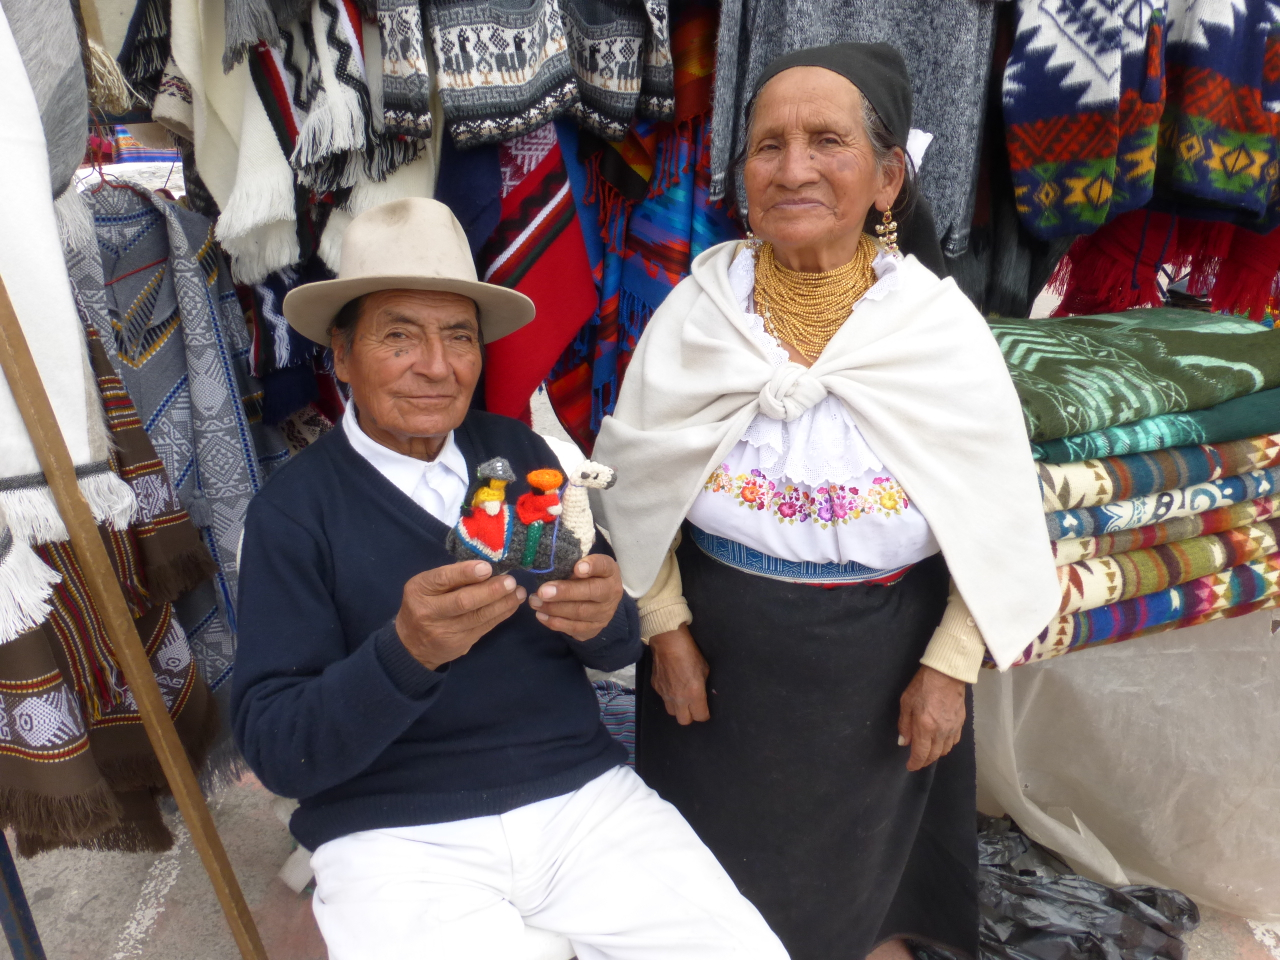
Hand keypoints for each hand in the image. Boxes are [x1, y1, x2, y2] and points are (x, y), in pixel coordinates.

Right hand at [395, 561, 525, 669]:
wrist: (412, 646)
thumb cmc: (424, 605)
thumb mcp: (426, 587)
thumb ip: (450, 577)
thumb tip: (486, 567)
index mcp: (419, 590)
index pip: (442, 579)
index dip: (466, 573)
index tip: (487, 567)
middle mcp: (429, 612)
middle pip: (463, 601)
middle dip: (490, 591)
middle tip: (510, 582)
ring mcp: (444, 631)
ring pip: (478, 617)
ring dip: (503, 604)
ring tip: (518, 592)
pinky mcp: (460, 644)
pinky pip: (484, 627)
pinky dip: (501, 615)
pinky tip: (512, 605)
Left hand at [528, 554, 623, 640]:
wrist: (600, 601)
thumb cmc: (586, 577)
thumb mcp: (582, 566)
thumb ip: (570, 565)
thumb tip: (547, 568)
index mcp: (609, 571)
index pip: (604, 566)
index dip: (592, 566)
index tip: (577, 567)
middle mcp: (611, 592)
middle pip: (591, 592)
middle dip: (565, 592)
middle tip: (542, 592)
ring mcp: (605, 613)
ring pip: (580, 612)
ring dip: (554, 608)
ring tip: (535, 602)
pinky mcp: (595, 628)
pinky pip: (575, 628)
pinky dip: (555, 622)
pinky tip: (541, 615)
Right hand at [649, 625, 709, 724]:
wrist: (668, 641)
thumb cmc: (690, 653)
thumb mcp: (705, 669)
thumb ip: (704, 685)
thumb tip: (704, 693)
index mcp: (694, 694)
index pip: (701, 716)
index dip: (704, 714)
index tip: (705, 709)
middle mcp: (679, 698)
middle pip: (684, 721)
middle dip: (690, 716)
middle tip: (693, 706)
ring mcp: (665, 694)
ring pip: (671, 712)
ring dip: (678, 708)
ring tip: (681, 697)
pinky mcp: (656, 687)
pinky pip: (663, 698)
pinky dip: (668, 695)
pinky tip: (671, 683)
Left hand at [897, 665, 966, 770]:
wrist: (946, 674)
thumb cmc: (922, 685)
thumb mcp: (906, 703)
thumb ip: (904, 725)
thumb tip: (903, 742)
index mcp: (925, 727)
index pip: (921, 753)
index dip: (915, 763)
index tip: (910, 766)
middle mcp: (940, 732)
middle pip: (934, 755)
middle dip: (924, 761)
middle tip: (917, 761)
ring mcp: (952, 728)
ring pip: (945, 750)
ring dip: (936, 755)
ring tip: (928, 752)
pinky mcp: (961, 723)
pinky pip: (954, 741)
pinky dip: (946, 746)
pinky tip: (941, 742)